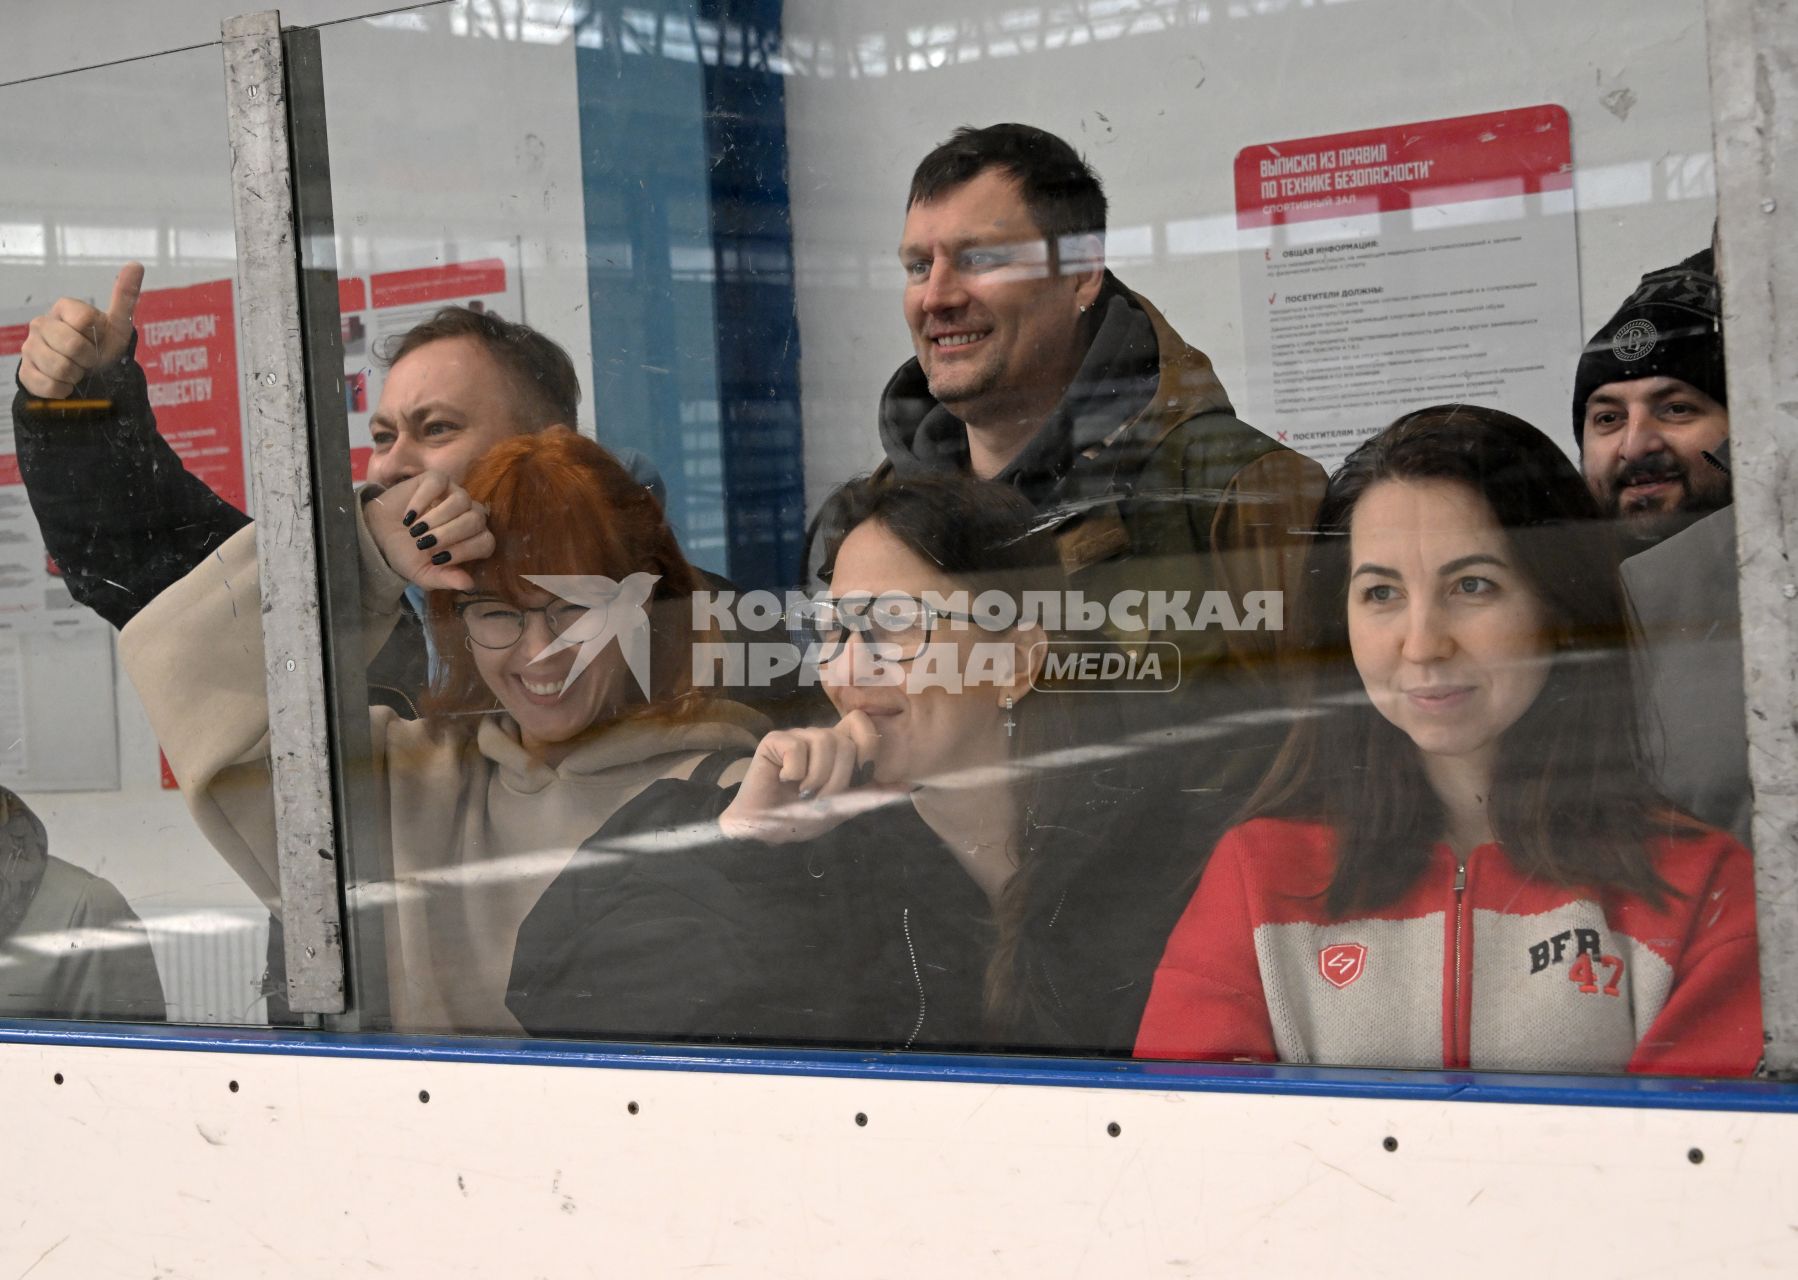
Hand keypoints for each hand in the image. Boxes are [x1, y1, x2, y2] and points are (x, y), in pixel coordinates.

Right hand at [19, 263, 143, 398]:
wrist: (88, 377)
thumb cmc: (103, 347)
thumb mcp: (118, 324)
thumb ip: (125, 296)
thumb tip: (136, 264)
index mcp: (64, 308)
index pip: (84, 319)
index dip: (97, 336)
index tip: (98, 339)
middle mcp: (42, 324)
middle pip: (71, 344)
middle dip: (88, 358)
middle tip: (89, 360)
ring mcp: (30, 347)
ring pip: (59, 367)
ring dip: (76, 375)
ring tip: (77, 370)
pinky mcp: (25, 371)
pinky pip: (47, 385)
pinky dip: (63, 389)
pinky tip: (65, 383)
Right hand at [366, 470, 493, 591]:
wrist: (379, 535)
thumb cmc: (408, 555)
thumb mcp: (425, 574)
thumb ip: (446, 579)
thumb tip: (468, 585)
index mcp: (473, 539)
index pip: (485, 542)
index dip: (465, 550)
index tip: (437, 559)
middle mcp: (470, 514)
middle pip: (476, 520)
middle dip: (450, 534)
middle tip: (424, 544)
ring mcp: (455, 494)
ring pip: (461, 500)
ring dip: (437, 518)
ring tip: (416, 531)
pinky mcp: (436, 480)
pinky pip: (439, 483)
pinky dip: (423, 500)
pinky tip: (409, 516)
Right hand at [718, 711, 907, 842]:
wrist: (765, 830)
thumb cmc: (801, 817)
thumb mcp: (845, 807)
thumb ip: (872, 793)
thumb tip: (910, 786)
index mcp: (838, 748)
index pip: (862, 722)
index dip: (867, 745)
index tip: (858, 775)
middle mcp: (819, 738)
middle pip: (845, 741)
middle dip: (838, 778)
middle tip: (820, 796)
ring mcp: (797, 737)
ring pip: (824, 743)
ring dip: (817, 778)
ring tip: (803, 793)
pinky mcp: (775, 741)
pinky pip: (797, 749)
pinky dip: (795, 773)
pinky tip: (784, 781)